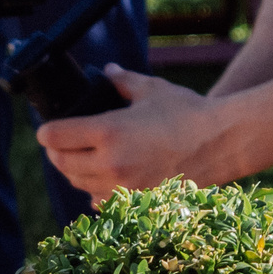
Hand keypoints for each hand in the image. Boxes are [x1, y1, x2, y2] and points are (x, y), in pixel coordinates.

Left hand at [35, 66, 219, 198]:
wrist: (224, 143)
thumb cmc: (190, 113)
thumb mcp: (154, 90)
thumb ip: (123, 81)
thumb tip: (107, 71)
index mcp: (109, 131)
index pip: (54, 137)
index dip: (48, 131)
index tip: (51, 128)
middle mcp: (110, 163)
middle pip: (61, 163)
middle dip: (58, 151)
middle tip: (65, 142)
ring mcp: (122, 187)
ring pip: (78, 184)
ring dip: (76, 170)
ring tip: (86, 157)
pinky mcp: (135, 202)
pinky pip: (99, 200)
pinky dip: (96, 188)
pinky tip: (107, 176)